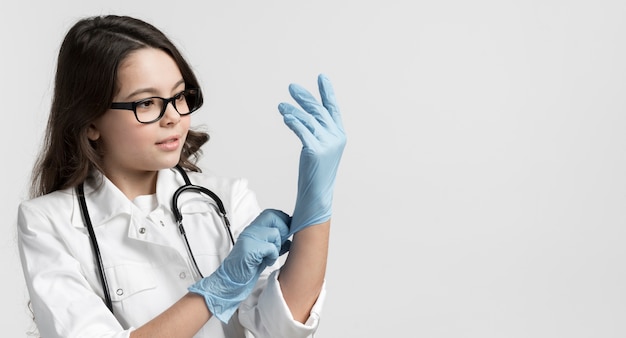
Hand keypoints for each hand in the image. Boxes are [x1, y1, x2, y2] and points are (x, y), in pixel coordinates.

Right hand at [188, 209, 289, 322]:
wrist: (231, 280)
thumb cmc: (247, 267)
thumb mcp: (264, 252)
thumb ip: (275, 243)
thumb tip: (290, 238)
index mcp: (254, 229)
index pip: (271, 213)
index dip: (283, 220)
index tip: (287, 231)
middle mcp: (250, 230)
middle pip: (273, 216)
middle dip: (283, 228)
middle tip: (282, 242)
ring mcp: (249, 238)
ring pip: (274, 233)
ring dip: (278, 246)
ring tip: (271, 256)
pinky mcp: (249, 249)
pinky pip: (270, 247)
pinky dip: (273, 256)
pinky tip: (267, 261)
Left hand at [278, 74, 345, 234]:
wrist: (317, 195)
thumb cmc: (315, 174)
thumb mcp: (320, 149)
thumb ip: (316, 133)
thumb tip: (302, 118)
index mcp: (339, 135)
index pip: (333, 109)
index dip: (327, 92)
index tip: (322, 77)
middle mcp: (336, 137)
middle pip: (319, 111)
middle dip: (305, 98)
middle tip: (292, 87)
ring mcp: (327, 144)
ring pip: (309, 119)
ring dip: (294, 110)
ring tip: (281, 105)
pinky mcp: (315, 150)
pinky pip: (302, 130)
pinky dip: (293, 121)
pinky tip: (285, 117)